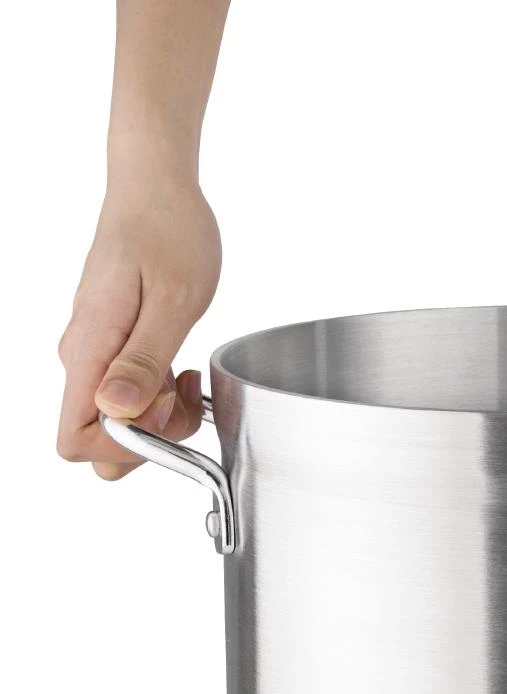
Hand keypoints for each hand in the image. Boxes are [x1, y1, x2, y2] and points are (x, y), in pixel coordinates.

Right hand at [57, 175, 220, 478]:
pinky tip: (182, 370)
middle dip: (150, 438)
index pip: (75, 437)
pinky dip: (162, 397)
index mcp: (89, 349)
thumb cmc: (168, 232)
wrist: (156, 188)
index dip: (123, 448)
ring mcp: (97, 354)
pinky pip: (131, 397)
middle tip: (183, 397)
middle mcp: (84, 358)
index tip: (163, 418)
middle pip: (99, 440)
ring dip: (162, 416)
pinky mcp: (113, 348)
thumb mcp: (172, 300)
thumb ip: (143, 360)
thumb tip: (115, 410)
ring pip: (119, 421)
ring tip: (188, 377)